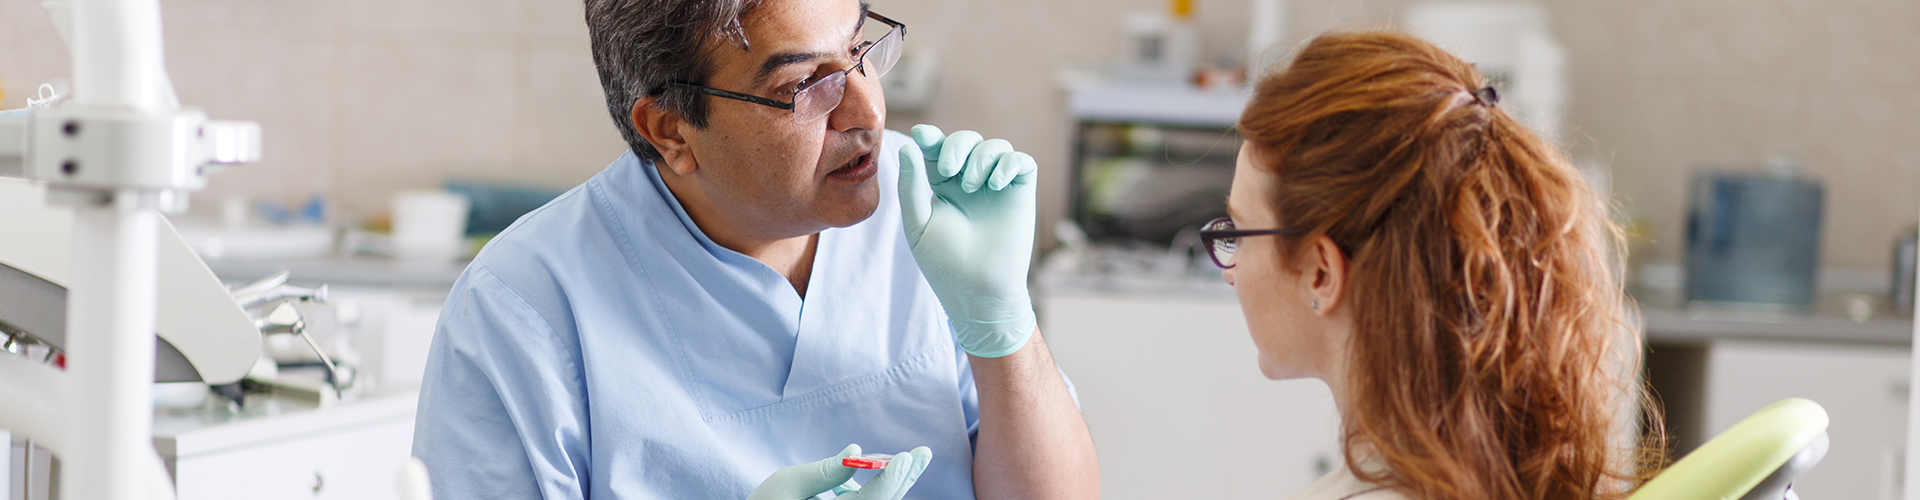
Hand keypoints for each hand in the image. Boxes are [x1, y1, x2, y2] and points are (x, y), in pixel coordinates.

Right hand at [746, 445, 932, 499]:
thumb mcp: (786, 484)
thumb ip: (824, 471)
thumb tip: (856, 452)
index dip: (891, 480)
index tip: (906, 456)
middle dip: (904, 479)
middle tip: (922, 454)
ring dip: (897, 485)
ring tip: (911, 460)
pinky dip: (881, 492)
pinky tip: (889, 474)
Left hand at [897, 124, 1038, 357]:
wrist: (979, 292)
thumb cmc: (945, 264)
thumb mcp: (919, 224)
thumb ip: (911, 186)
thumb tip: (908, 148)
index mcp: (943, 187)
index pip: (937, 150)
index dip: (931, 137)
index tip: (922, 135)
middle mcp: (971, 182)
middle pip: (966, 140)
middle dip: (955, 146)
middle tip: (947, 170)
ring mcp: (998, 187)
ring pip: (995, 146)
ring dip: (981, 157)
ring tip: (973, 186)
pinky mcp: (1021, 193)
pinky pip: (1022, 161)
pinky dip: (1008, 164)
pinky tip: (994, 184)